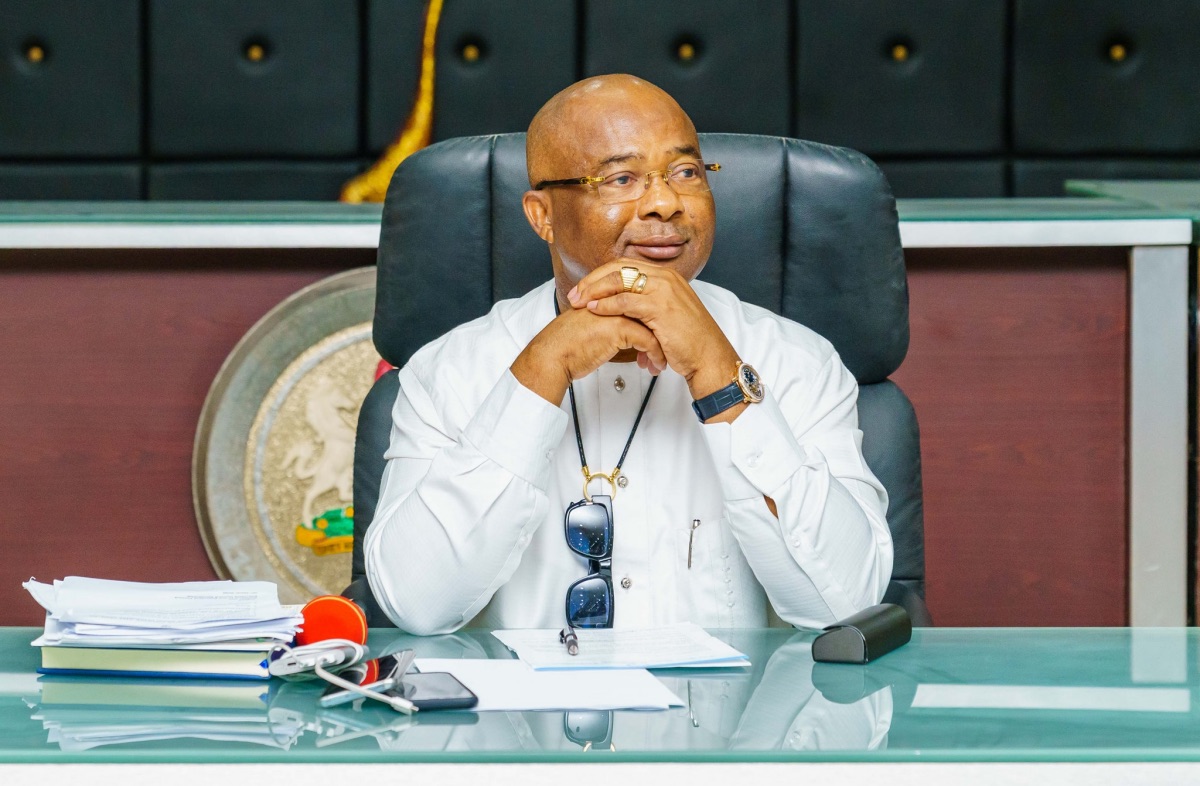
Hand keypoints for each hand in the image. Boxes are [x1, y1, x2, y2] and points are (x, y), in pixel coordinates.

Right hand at [511, 306, 666, 404]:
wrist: (554, 355)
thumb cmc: (569, 344)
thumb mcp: (594, 325)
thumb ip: (612, 319)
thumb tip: (630, 329)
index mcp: (608, 294)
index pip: (643, 300)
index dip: (654, 319)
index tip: (662, 336)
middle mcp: (615, 298)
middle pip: (651, 309)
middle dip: (663, 331)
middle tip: (668, 348)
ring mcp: (618, 310)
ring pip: (654, 325)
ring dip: (662, 346)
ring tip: (661, 362)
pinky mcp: (619, 327)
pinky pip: (648, 340)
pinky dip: (656, 355)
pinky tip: (654, 367)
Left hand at [568, 259, 739, 402]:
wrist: (709, 357)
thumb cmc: (689, 342)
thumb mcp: (666, 315)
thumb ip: (647, 306)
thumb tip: (623, 308)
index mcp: (667, 276)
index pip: (625, 265)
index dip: (601, 275)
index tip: (584, 288)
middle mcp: (665, 277)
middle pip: (618, 268)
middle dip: (592, 281)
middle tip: (575, 295)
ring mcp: (663, 290)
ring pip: (618, 281)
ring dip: (593, 291)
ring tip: (578, 303)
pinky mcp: (660, 307)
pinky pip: (625, 301)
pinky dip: (606, 305)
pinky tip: (594, 310)